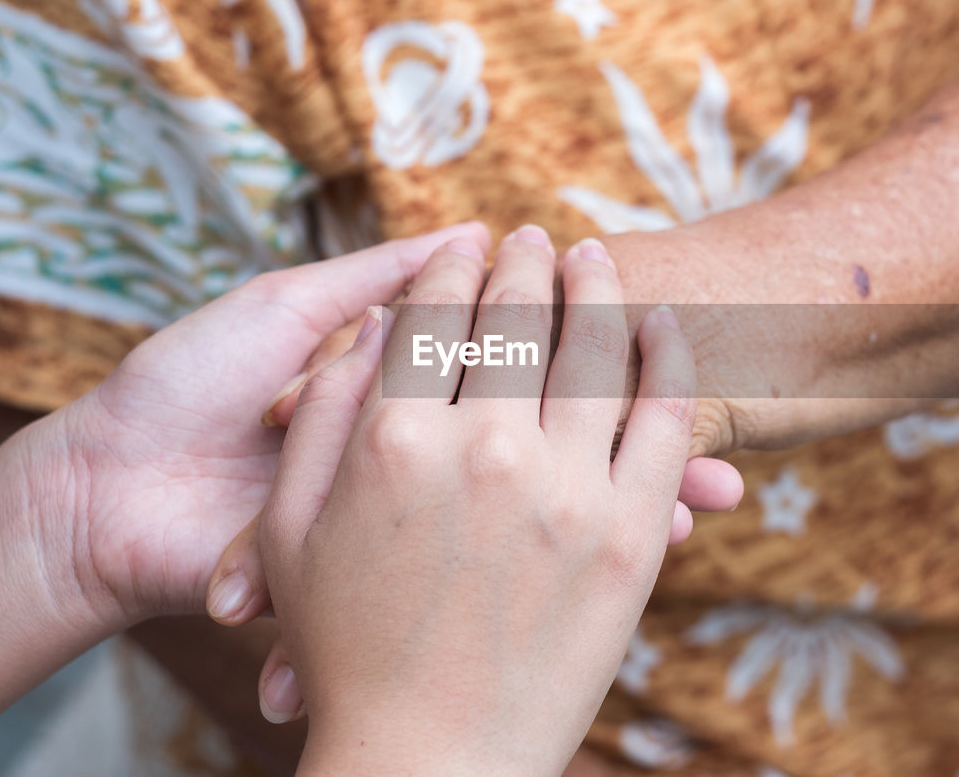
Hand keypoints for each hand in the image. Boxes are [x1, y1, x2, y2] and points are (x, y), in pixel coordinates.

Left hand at [52, 223, 492, 625]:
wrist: (107, 490)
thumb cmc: (187, 383)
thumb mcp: (284, 306)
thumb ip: (379, 273)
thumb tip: (474, 235)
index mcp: (376, 373)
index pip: (449, 342)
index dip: (418, 331)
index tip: (379, 333)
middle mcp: (382, 432)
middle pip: (434, 403)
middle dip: (359, 387)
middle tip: (274, 401)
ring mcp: (370, 495)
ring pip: (409, 460)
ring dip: (334, 438)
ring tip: (258, 432)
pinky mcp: (353, 554)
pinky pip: (380, 527)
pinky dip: (332, 501)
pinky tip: (271, 482)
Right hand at [261, 229, 703, 774]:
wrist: (429, 761)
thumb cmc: (345, 648)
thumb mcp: (289, 529)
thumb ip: (322, 414)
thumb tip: (375, 323)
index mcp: (393, 439)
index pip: (434, 313)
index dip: (451, 267)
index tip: (466, 243)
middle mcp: (484, 449)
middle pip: (517, 315)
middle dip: (524, 261)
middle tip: (536, 235)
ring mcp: (566, 491)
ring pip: (595, 348)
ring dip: (597, 287)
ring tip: (598, 256)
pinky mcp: (631, 538)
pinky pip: (667, 422)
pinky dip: (669, 360)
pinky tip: (664, 327)